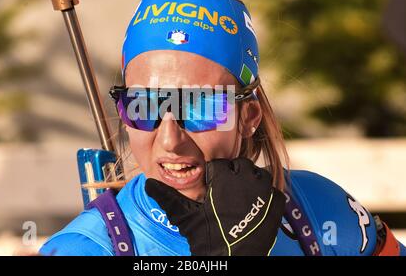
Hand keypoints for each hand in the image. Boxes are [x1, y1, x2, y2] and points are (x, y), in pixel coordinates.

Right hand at [145, 157, 285, 255]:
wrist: (232, 260)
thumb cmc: (206, 236)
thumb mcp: (184, 215)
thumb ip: (167, 196)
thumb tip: (147, 183)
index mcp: (224, 177)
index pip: (220, 164)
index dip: (214, 175)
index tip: (212, 187)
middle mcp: (246, 178)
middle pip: (241, 165)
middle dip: (233, 175)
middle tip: (226, 192)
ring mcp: (264, 191)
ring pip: (258, 174)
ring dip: (250, 181)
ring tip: (240, 197)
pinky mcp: (278, 203)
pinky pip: (273, 190)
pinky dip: (266, 195)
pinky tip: (254, 206)